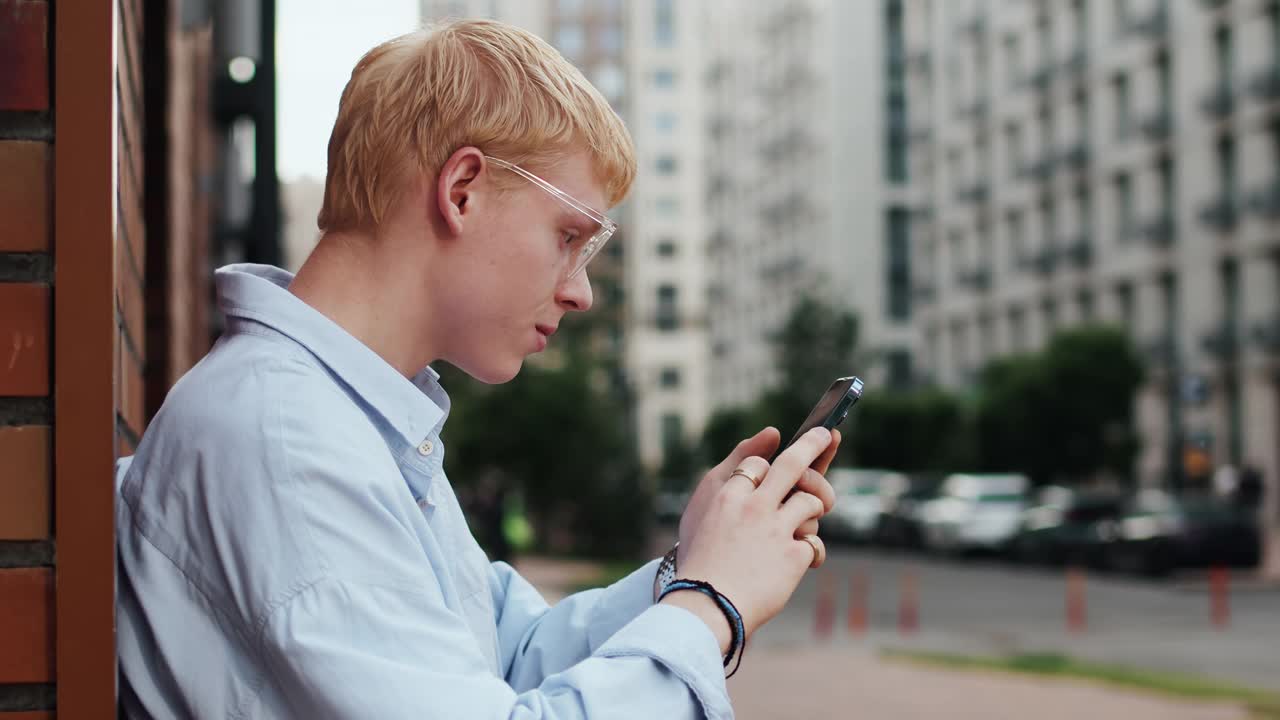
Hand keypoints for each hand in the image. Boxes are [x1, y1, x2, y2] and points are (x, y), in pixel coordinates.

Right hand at [663, 427, 839, 645]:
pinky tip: (802, 563)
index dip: (770, 465)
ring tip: (802, 529)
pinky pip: (815, 544)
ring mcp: (776, 530)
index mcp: (729, 495)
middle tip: (827, 434)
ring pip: (811, 503)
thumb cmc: (701, 561)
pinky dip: (812, 554)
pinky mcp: (794, 556)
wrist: (705, 607)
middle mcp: (755, 506)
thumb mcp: (702, 511)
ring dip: (812, 514)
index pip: (760, 464)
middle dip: (814, 443)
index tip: (780, 462)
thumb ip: (733, 476)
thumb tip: (768, 436)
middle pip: (794, 464)